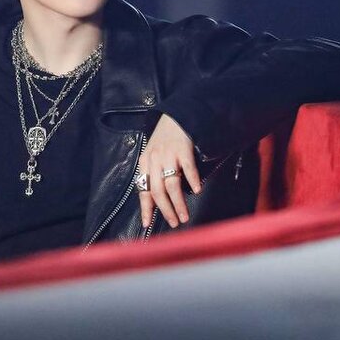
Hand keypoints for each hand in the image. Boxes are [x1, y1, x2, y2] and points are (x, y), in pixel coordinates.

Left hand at [138, 114, 201, 229]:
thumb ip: (152, 174)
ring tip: (185, 216)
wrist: (176, 116)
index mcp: (145, 162)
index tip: (147, 224)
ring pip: (172, 185)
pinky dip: (192, 180)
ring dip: (179, 203)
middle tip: (174, 222)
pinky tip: (197, 190)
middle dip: (166, 210)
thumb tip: (155, 201)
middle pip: (157, 191)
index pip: (143, 189)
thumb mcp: (152, 155)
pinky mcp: (183, 149)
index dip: (145, 208)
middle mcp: (154, 160)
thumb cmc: (165, 139)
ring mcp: (169, 155)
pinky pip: (187, 168)